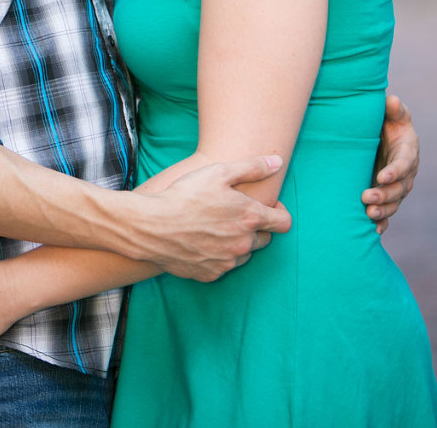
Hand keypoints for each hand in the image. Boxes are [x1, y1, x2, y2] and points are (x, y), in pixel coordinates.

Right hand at [131, 156, 291, 281]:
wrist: (152, 226)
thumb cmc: (186, 194)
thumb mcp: (219, 172)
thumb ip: (253, 167)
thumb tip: (278, 161)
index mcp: (250, 218)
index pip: (284, 223)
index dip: (279, 212)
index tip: (267, 206)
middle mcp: (244, 244)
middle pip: (265, 239)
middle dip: (256, 228)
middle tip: (235, 214)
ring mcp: (227, 262)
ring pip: (244, 254)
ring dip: (238, 242)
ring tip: (216, 227)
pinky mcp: (211, 275)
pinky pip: (223, 265)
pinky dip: (219, 255)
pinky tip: (202, 241)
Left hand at [362, 94, 419, 234]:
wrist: (382, 135)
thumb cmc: (388, 121)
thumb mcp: (393, 112)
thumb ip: (393, 108)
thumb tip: (391, 101)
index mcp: (408, 152)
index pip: (404, 164)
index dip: (395, 171)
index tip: (382, 176)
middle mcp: (405, 173)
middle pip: (399, 188)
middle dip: (384, 194)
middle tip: (367, 197)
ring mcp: (397, 187)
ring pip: (394, 203)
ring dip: (382, 210)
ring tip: (368, 213)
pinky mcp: (387, 196)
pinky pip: (388, 213)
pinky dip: (382, 222)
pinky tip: (373, 231)